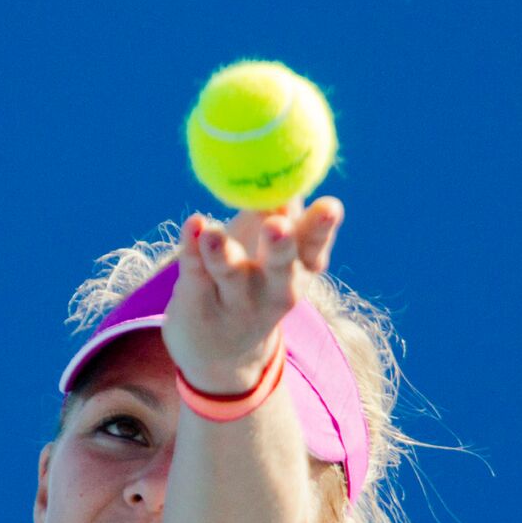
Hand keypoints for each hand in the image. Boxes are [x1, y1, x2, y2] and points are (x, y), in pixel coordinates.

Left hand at [161, 195, 344, 392]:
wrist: (220, 354)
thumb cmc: (252, 284)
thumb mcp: (274, 256)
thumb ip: (278, 211)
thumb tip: (285, 168)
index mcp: (297, 274)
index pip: (314, 249)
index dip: (322, 229)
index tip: (330, 205)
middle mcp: (271, 292)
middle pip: (280, 268)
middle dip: (280, 246)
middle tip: (278, 225)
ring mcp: (234, 301)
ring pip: (230, 274)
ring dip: (222, 253)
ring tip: (213, 232)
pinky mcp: (198, 303)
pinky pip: (194, 272)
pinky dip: (191, 247)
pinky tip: (192, 224)